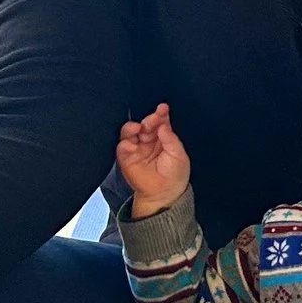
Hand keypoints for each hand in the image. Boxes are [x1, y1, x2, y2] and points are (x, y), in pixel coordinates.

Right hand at [116, 103, 190, 218]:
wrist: (164, 194)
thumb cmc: (174, 175)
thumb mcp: (179, 155)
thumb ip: (170, 138)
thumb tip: (163, 125)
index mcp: (163, 138)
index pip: (160, 122)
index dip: (161, 114)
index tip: (163, 108)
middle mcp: (149, 140)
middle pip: (145, 124)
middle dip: (149, 119)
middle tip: (153, 119)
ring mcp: (137, 148)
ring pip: (130, 131)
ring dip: (133, 127)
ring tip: (139, 128)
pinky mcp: (126, 158)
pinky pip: (122, 146)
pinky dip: (125, 143)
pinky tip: (132, 143)